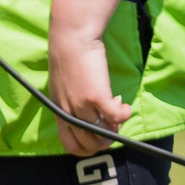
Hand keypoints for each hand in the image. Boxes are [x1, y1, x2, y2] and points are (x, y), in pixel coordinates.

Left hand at [46, 29, 132, 156]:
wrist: (71, 37)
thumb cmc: (69, 56)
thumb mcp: (64, 85)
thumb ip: (72, 101)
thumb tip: (91, 111)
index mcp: (59, 112)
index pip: (71, 145)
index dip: (88, 147)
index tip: (98, 134)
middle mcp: (69, 113)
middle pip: (89, 144)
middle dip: (105, 139)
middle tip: (112, 123)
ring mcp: (82, 107)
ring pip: (103, 134)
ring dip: (116, 127)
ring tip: (119, 111)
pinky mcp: (96, 97)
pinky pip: (116, 117)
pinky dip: (125, 114)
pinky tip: (125, 105)